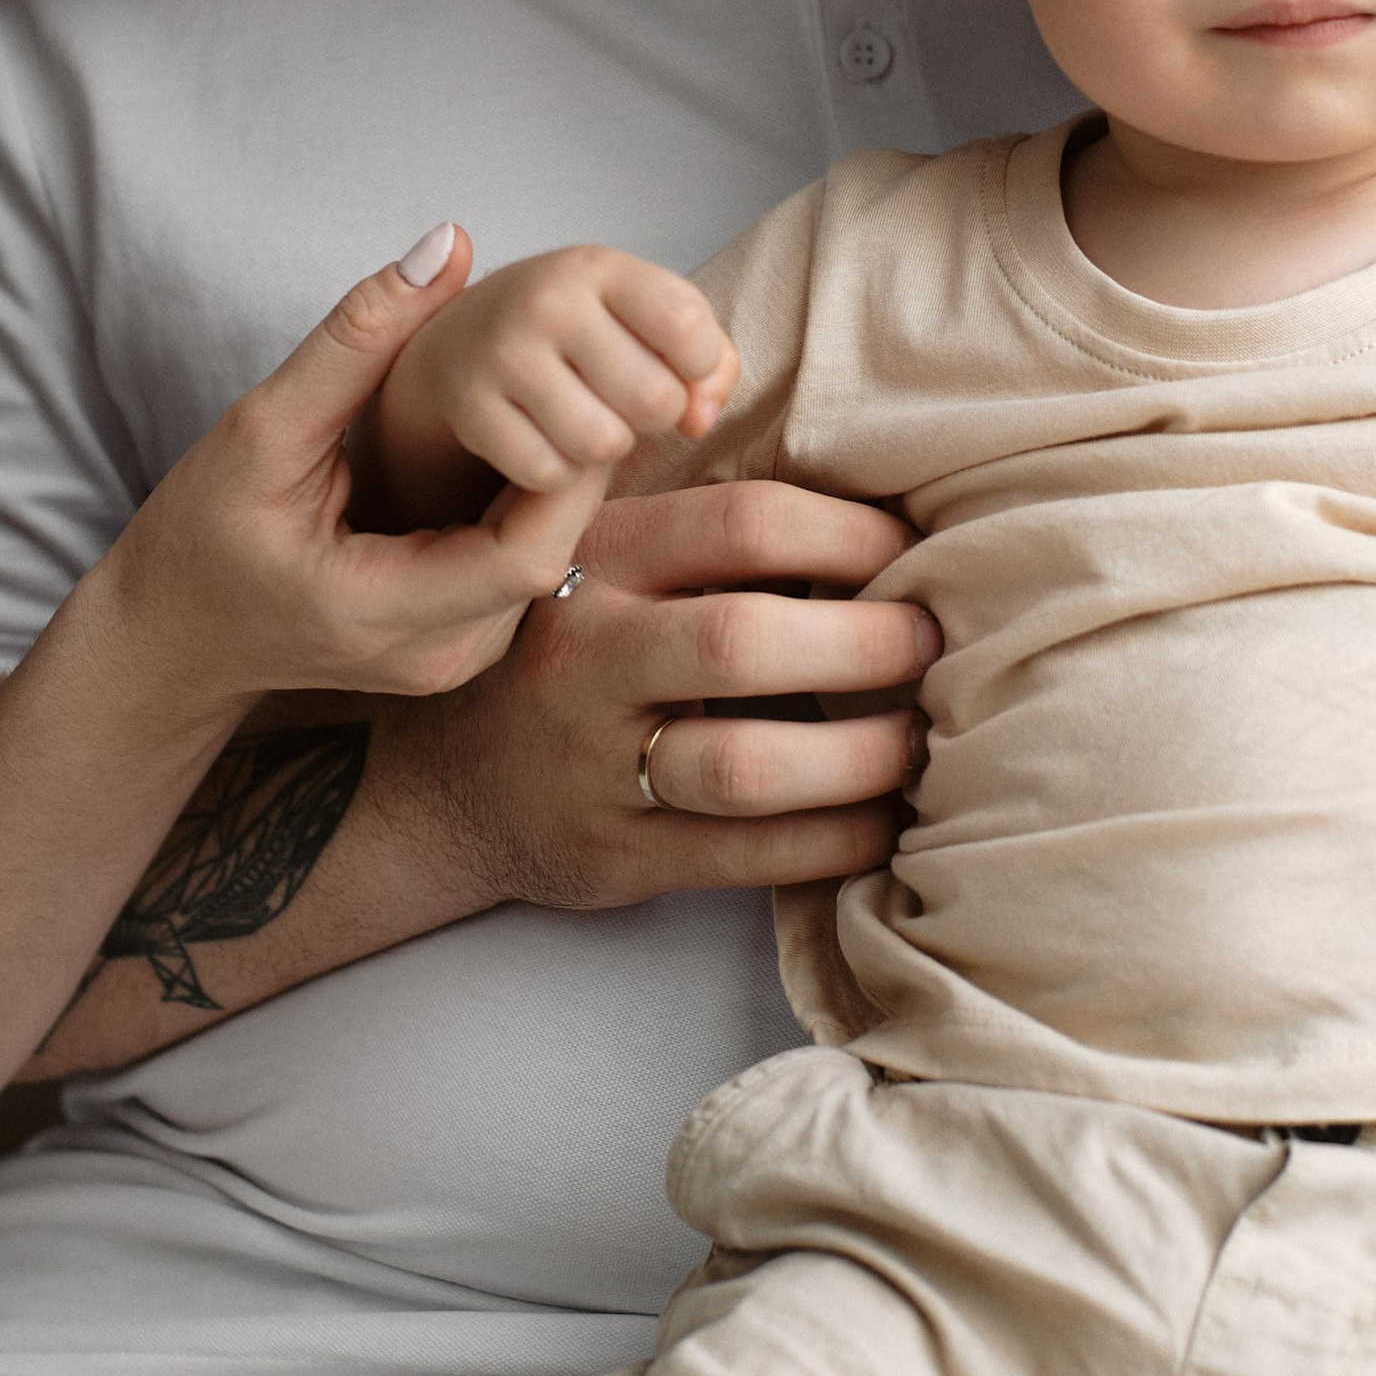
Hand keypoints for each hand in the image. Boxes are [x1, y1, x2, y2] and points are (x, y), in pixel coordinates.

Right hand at [108, 234, 602, 725]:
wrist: (172, 639)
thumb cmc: (199, 537)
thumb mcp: (261, 428)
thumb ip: (356, 339)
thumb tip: (449, 245)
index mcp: (381, 614)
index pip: (525, 552)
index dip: (567, 463)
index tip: (568, 377)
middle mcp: (437, 658)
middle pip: (552, 553)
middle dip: (574, 458)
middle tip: (577, 369)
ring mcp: (453, 663)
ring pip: (548, 560)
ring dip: (558, 478)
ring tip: (552, 397)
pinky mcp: (459, 649)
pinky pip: (521, 570)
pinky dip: (527, 505)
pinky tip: (513, 445)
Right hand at [366, 475, 932, 912]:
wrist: (439, 783)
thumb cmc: (573, 650)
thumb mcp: (606, 563)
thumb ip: (707, 534)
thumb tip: (894, 518)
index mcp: (595, 557)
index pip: (744, 524)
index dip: (853, 534)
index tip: (916, 552)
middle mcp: (583, 655)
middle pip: (744, 641)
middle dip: (869, 644)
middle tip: (936, 645)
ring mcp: (588, 764)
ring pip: (744, 767)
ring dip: (861, 757)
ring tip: (921, 741)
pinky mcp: (610, 856)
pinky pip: (744, 857)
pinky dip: (835, 841)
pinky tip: (886, 820)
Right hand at [376, 238, 738, 522]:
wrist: (464, 337)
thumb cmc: (577, 330)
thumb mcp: (642, 315)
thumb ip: (706, 359)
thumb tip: (699, 419)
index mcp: (599, 267)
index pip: (687, 326)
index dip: (699, 364)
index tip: (676, 365)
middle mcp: (547, 302)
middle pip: (653, 399)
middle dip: (655, 414)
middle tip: (625, 398)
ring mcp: (504, 355)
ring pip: (604, 444)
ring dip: (607, 446)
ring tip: (587, 416)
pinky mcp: (471, 409)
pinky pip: (551, 473)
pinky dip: (559, 470)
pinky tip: (546, 437)